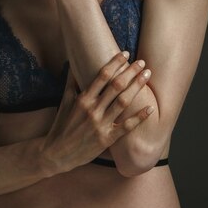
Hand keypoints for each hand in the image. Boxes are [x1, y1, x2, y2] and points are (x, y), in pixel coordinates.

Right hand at [41, 51, 153, 173]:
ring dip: (137, 86)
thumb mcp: (64, 102)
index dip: (115, 63)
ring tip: (147, 74)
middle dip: (131, 71)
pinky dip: (139, 117)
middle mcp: (92, 109)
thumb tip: (73, 63)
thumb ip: (70, 82)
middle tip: (142, 62)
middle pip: (116, 86)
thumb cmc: (61, 125)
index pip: (102, 76)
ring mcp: (100, 124)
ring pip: (123, 102)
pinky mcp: (106, 139)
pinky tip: (150, 107)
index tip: (125, 53)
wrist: (57, 153)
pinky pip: (127, 126)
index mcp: (83, 98)